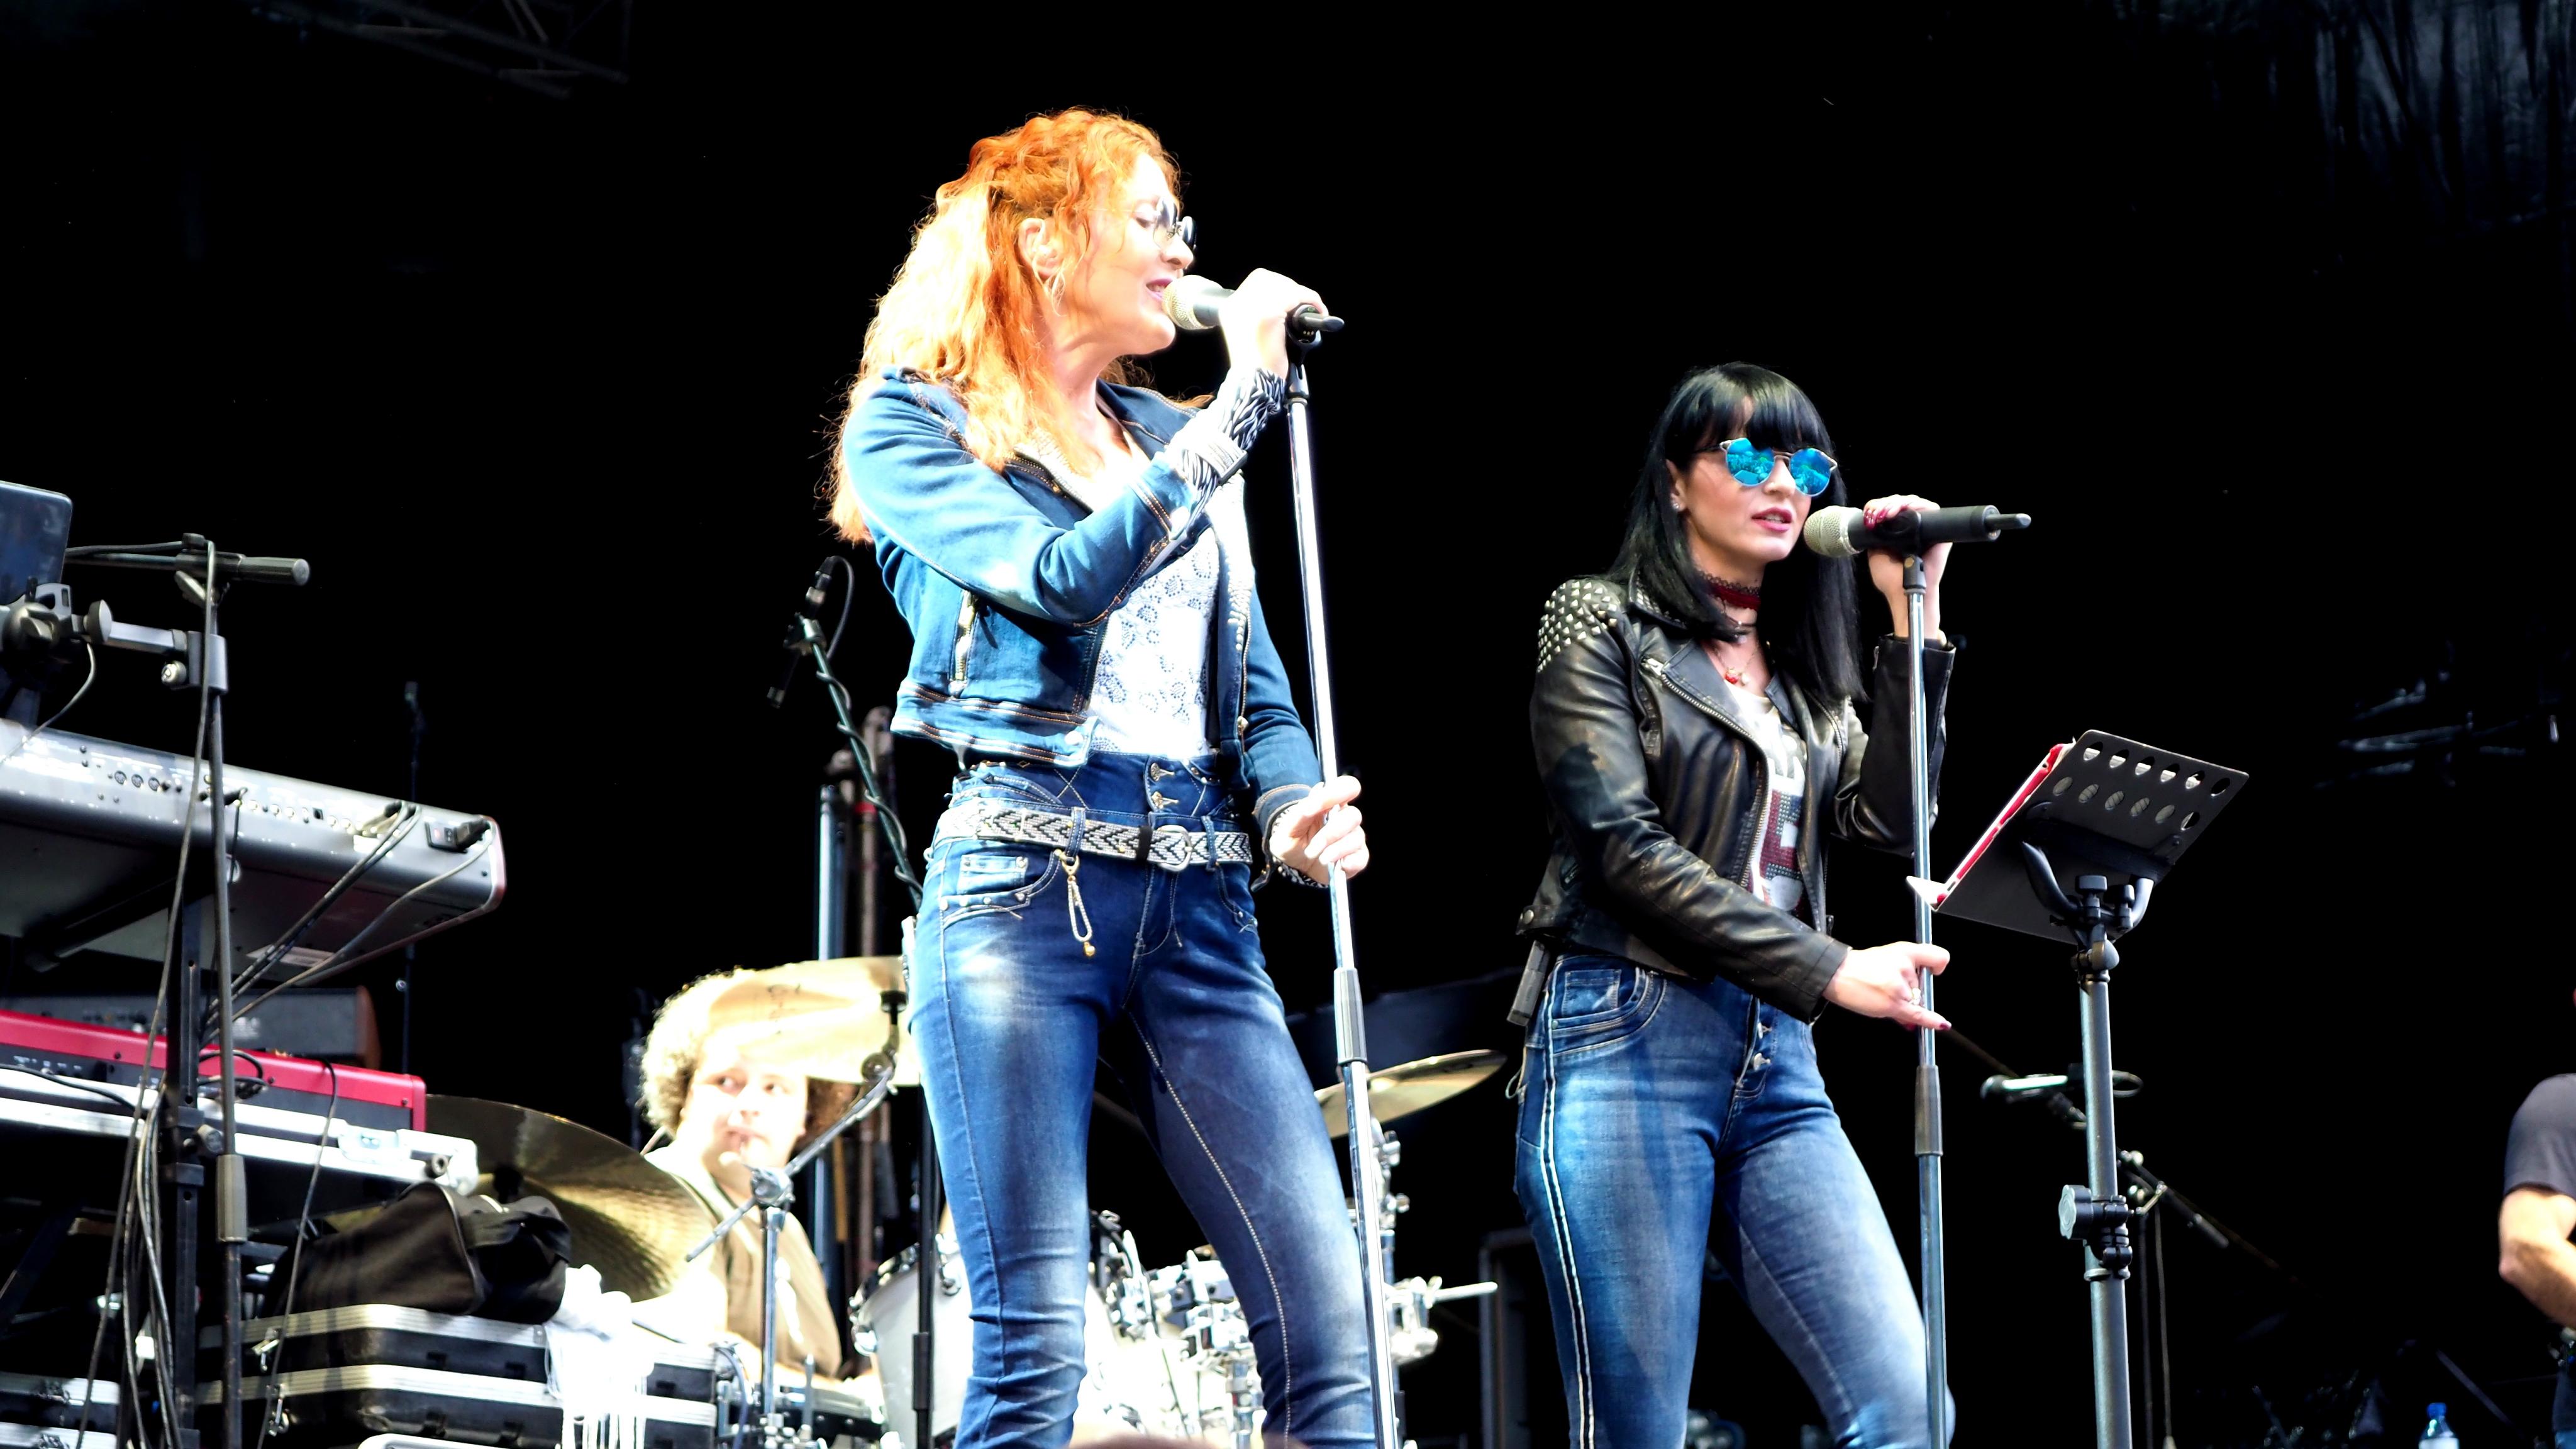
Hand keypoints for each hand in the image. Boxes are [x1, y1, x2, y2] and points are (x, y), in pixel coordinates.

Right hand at [1218, 268, 1326, 378]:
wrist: (1254, 384)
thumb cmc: (1257, 364)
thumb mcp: (1250, 333)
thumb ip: (1259, 313)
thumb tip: (1287, 301)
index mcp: (1231, 308)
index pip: (1256, 281)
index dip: (1276, 285)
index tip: (1290, 298)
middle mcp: (1237, 304)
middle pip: (1267, 278)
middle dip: (1290, 287)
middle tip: (1303, 304)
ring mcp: (1251, 308)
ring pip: (1283, 286)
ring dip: (1302, 294)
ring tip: (1313, 307)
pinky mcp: (1268, 315)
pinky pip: (1296, 296)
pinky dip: (1311, 300)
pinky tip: (1318, 310)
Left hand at [1268, 774, 1368, 882]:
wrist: (1293, 869)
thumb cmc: (1292, 842)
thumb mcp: (1288, 827)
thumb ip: (1301, 810)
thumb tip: (1318, 791)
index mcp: (1330, 804)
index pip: (1347, 786)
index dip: (1338, 792)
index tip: (1315, 807)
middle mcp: (1345, 818)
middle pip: (1353, 815)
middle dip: (1330, 834)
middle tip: (1312, 848)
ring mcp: (1353, 837)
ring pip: (1356, 838)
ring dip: (1335, 851)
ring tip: (1320, 859)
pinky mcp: (1358, 857)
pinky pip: (1361, 858)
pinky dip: (1348, 863)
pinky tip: (1336, 866)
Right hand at [1823, 941, 1951, 1029]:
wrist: (1836, 974)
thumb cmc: (1859, 967)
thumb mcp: (1887, 955)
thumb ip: (1908, 971)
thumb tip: (1922, 995)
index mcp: (1905, 950)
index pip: (1938, 957)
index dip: (1937, 966)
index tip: (1934, 972)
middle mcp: (1905, 966)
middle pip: (1922, 986)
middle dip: (1908, 992)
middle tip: (1885, 985)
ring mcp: (1900, 986)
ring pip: (1915, 1001)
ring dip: (1902, 1004)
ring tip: (1880, 994)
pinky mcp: (1894, 1003)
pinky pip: (1918, 1014)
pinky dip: (1931, 1021)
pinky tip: (1941, 1024)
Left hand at [1858, 494, 1948, 638]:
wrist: (1904, 591)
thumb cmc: (1891, 578)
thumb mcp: (1875, 552)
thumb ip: (1875, 536)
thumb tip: (1873, 518)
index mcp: (1899, 532)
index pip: (1892, 508)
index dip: (1882, 505)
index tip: (1872, 513)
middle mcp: (1914, 528)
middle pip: (1903, 502)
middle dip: (1888, 503)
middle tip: (1880, 513)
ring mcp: (1928, 529)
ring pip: (1917, 502)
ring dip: (1901, 502)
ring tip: (1889, 512)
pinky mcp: (1940, 532)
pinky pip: (1933, 510)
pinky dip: (1920, 505)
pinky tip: (1907, 510)